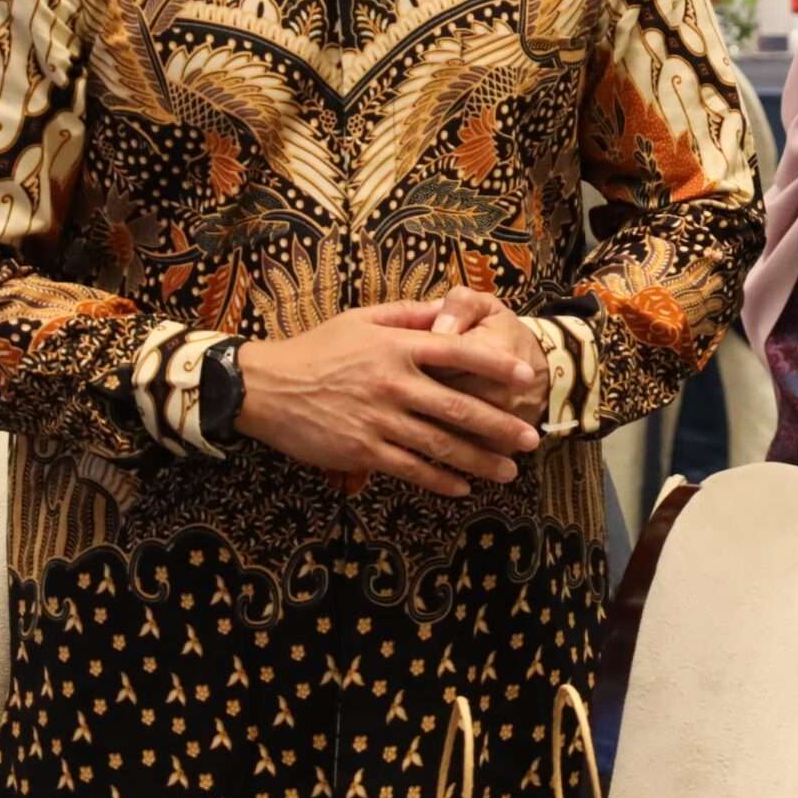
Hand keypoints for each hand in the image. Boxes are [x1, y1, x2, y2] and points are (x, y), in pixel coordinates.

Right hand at [233, 304, 541, 498]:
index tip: (525, 375)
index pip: (459, 353)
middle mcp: (394, 383)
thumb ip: (407, 315)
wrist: (266, 387)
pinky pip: (411, 469)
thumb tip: (447, 310)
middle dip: (501, 425)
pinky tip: (462, 487)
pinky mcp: (363, 451)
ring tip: (509, 471)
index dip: (496, 364)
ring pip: (441, 444)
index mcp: (397, 347)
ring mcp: (379, 420)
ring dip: (479, 460)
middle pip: (459, 407)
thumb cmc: (316, 349)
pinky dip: (440, 480)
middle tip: (531, 438)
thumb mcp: (361, 320)